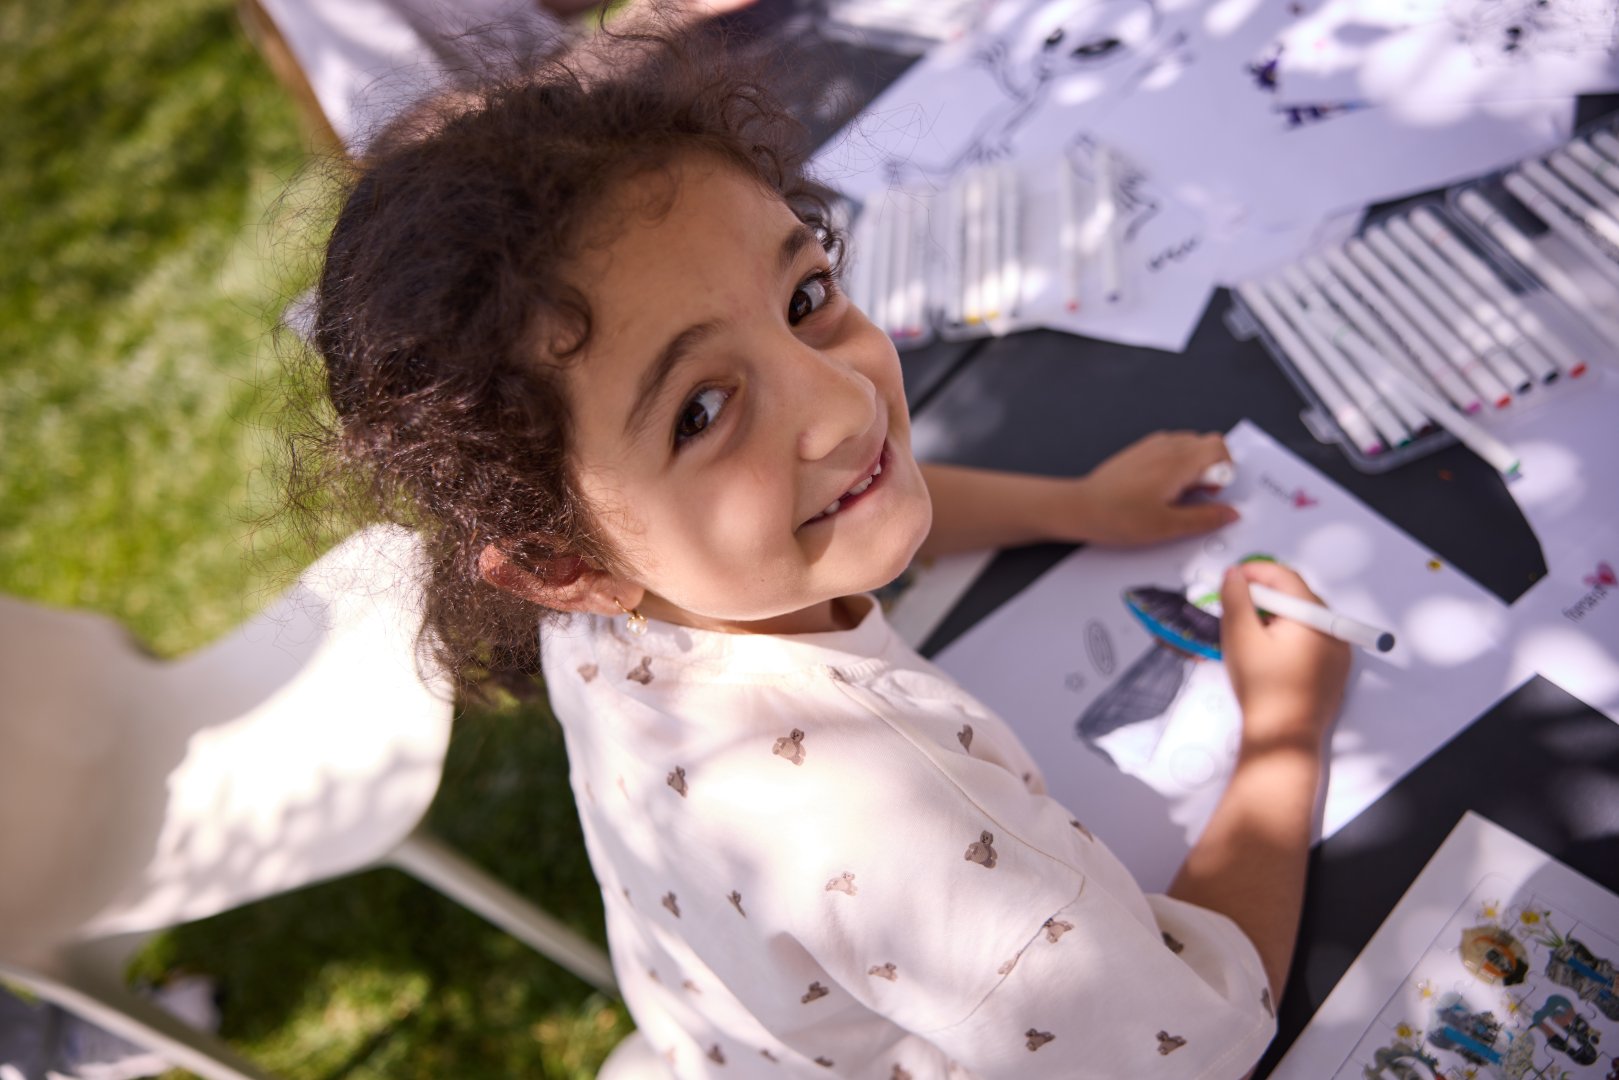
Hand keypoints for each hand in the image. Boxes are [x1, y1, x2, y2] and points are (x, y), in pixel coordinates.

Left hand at [1063, 431, 1237, 545]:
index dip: (1225, 470)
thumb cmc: (1119, 517)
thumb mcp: (1167, 526)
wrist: (1081, 507)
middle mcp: (1166, 446)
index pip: (1219, 447)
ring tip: (1177, 494)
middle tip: (1195, 496)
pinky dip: (1177, 464)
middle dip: (1212, 469)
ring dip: (1194, 466)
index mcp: (1177, 462)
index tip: (1211, 493)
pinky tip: (1162, 487)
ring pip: (1190, 445)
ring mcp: (1152, 445)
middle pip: (1208, 443)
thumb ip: (1205, 518)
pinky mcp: (1140, 450)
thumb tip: (1231, 514)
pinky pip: (1172, 448)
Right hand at [1220, 561, 1350, 756]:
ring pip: (1304, 618)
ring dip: (1276, 615)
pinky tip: (1268, 652)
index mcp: (1314, 617)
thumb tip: (1235, 575)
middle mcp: (1333, 630)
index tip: (1231, 580)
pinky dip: (1289, 635)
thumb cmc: (1263, 689)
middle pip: (1297, 596)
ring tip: (1249, 633)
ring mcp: (1337, 651)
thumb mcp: (1240, 637)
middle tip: (1236, 606)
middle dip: (1265, 595)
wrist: (1283, 738)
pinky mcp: (1333, 669)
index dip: (1255, 573)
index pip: (1285, 577)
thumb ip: (1236, 598)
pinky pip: (1311, 639)